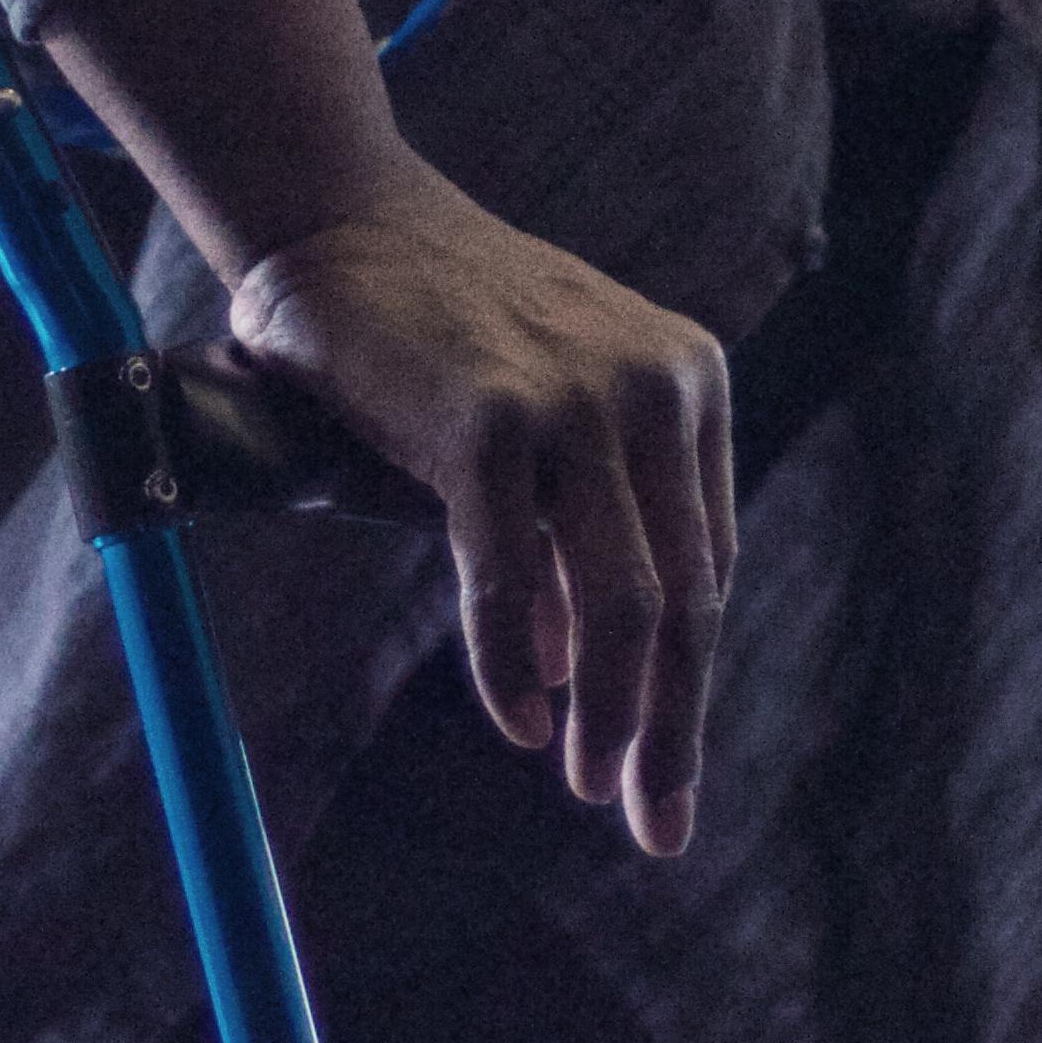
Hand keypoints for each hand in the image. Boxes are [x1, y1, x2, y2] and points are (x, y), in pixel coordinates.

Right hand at [229, 172, 737, 851]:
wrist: (335, 220)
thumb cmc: (432, 330)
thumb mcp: (540, 417)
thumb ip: (578, 527)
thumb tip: (581, 673)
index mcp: (688, 384)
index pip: (706, 568)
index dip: (687, 683)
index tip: (663, 772)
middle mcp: (654, 388)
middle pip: (685, 600)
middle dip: (671, 727)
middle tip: (654, 822)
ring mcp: (575, 400)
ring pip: (623, 603)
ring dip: (614, 716)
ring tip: (590, 785)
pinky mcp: (489, 420)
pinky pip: (512, 578)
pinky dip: (515, 665)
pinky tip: (521, 722)